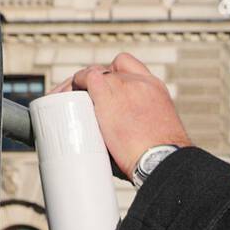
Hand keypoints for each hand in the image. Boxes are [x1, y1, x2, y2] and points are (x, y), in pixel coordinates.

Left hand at [49, 53, 191, 177]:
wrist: (163, 161)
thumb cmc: (161, 159)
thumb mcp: (159, 133)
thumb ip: (142, 128)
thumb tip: (122, 147)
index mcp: (156, 90)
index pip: (131, 69)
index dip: (115, 76)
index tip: (108, 89)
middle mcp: (140, 82)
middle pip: (109, 71)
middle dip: (95, 83)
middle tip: (84, 98)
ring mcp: (123, 86)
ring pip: (94, 74)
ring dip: (81, 84)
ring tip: (69, 99)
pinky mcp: (107, 95)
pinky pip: (85, 78)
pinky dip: (74, 84)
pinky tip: (66, 95)